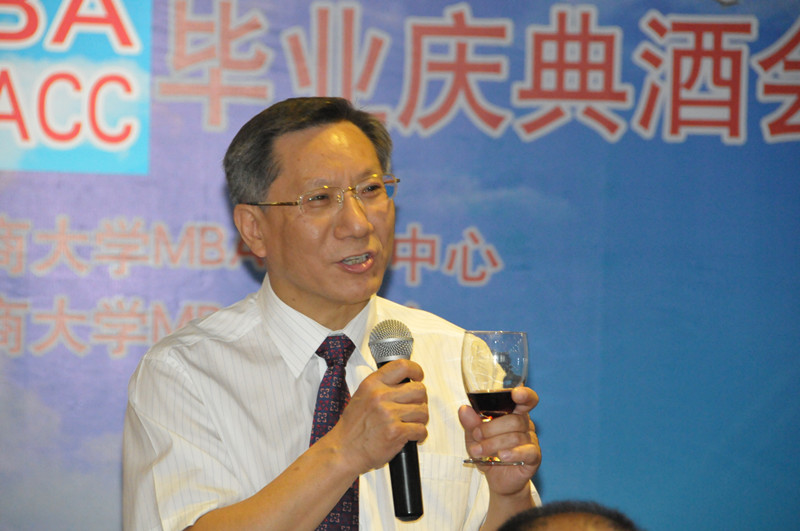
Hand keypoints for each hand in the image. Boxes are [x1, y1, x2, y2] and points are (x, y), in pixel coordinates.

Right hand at [328, 359, 427, 473]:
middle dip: (421, 401)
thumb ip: (381, 387)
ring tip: (411, 424)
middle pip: (419, 389)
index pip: (401, 366)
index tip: (419, 377)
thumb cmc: (352, 428)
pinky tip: (412, 437)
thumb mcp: (362, 397)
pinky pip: (421, 429)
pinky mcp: (396, 432)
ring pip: (422, 411)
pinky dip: (420, 435)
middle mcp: (380, 396)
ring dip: (420, 420)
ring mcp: (389, 414)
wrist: (343, 451)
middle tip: (415, 408)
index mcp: (372, 384)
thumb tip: (406, 383)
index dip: (416, 370)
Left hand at [458, 386, 540, 495]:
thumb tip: (464, 409)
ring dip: (493, 444)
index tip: (516, 394)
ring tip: (478, 451)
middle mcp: (525, 424)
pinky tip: (502, 456)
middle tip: (476, 436)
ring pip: (515, 436)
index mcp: (514, 413)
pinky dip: (513, 453)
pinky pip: (527, 451)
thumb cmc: (488, 453)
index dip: (524, 394)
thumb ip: (470, 423)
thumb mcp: (474, 437)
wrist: (498, 480)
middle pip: (514, 420)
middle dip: (490, 428)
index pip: (526, 399)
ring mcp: (531, 440)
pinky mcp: (534, 457)